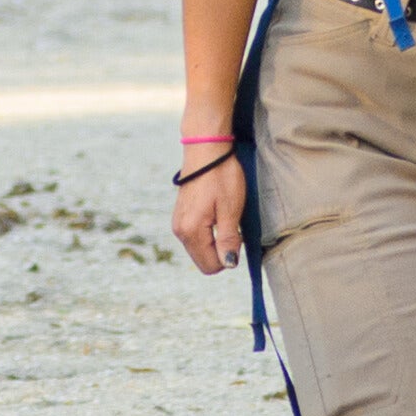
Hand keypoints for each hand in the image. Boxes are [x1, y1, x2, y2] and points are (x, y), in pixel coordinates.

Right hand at [171, 139, 247, 275]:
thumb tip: (229, 263)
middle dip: (221, 251)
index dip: (229, 256)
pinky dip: (208, 233)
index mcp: (191, 231)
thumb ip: (228, 240)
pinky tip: (215, 213)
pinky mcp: (181, 216)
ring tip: (224, 216)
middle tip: (232, 225)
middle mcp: (180, 231)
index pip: (211, 266)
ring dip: (215, 241)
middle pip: (203, 260)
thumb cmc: (221, 177)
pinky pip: (196, 237)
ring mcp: (179, 223)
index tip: (236, 234)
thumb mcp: (231, 210)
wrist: (206, 150)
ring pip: (200, 249)